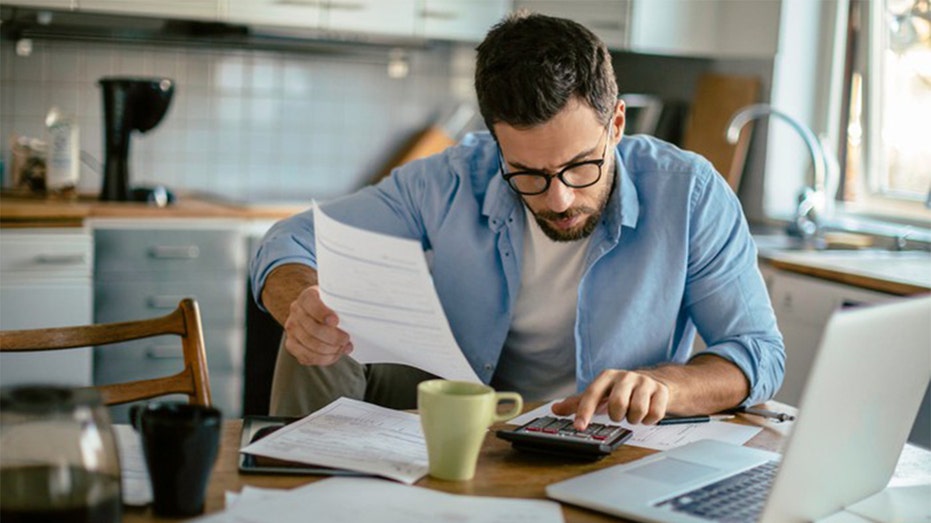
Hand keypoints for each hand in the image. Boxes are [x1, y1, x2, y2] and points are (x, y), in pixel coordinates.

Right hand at [282, 284, 352, 365]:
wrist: (319, 312)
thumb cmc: (333, 306)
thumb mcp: (338, 299)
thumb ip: (344, 304)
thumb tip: (358, 316)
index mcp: (307, 296)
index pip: (311, 303)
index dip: (322, 313)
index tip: (336, 321)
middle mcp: (296, 311)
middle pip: (312, 328)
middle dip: (333, 337)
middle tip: (346, 339)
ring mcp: (292, 328)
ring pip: (310, 344)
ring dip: (330, 349)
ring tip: (343, 348)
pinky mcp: (292, 344)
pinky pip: (306, 356)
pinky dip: (323, 359)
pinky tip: (335, 354)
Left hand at [551, 369, 669, 429]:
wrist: (655, 383)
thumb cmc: (622, 391)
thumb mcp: (600, 394)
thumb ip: (578, 403)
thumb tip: (555, 409)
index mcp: (607, 376)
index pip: (592, 394)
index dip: (584, 412)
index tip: (579, 427)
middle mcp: (626, 376)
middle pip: (617, 405)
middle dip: (617, 416)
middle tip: (619, 414)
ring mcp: (645, 382)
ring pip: (637, 411)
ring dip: (634, 419)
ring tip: (633, 413)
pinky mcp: (661, 391)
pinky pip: (654, 414)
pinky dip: (649, 420)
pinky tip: (647, 414)